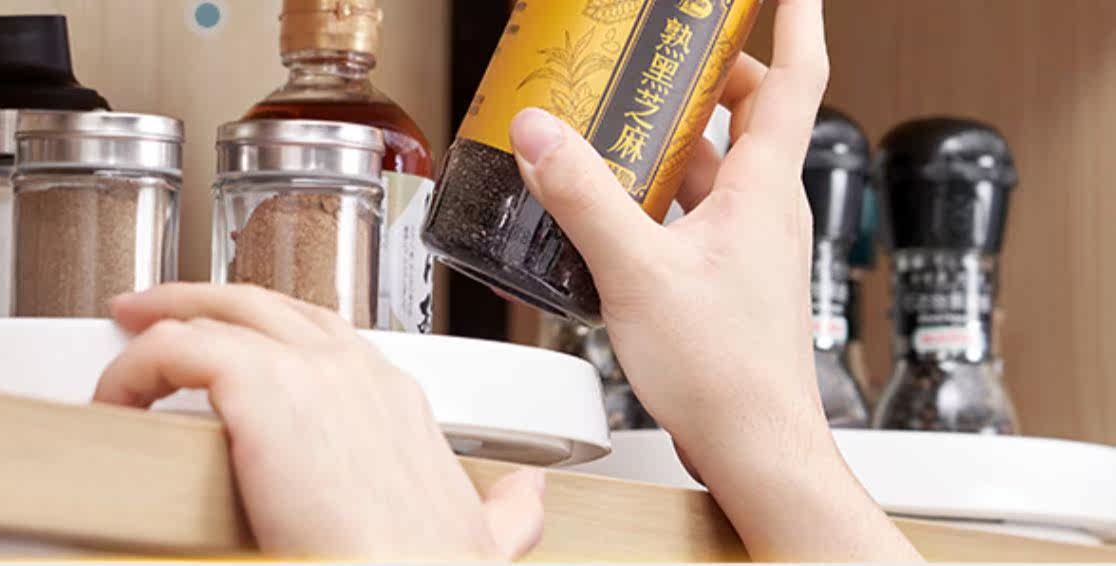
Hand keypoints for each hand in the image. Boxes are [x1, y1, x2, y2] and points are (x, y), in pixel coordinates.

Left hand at [94, 283, 544, 559]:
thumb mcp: (484, 542)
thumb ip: (508, 513)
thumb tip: (526, 496)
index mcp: (398, 399)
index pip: (325, 335)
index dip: (273, 336)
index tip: (232, 352)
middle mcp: (359, 369)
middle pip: (268, 301)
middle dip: (208, 299)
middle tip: (153, 312)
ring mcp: (314, 370)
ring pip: (221, 308)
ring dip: (163, 320)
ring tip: (122, 341)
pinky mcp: (263, 385)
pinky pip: (177, 346)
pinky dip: (137, 366)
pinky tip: (117, 396)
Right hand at [507, 0, 918, 560]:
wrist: (752, 444)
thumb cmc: (724, 370)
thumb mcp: (636, 271)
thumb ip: (583, 197)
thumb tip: (542, 134)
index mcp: (762, 190)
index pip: (796, 78)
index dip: (793, 20)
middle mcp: (765, 209)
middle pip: (755, 114)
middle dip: (714, 75)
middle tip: (669, 52)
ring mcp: (749, 244)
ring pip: (721, 166)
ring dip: (680, 138)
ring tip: (625, 122)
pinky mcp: (727, 276)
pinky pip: (700, 211)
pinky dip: (664, 193)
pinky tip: (617, 205)